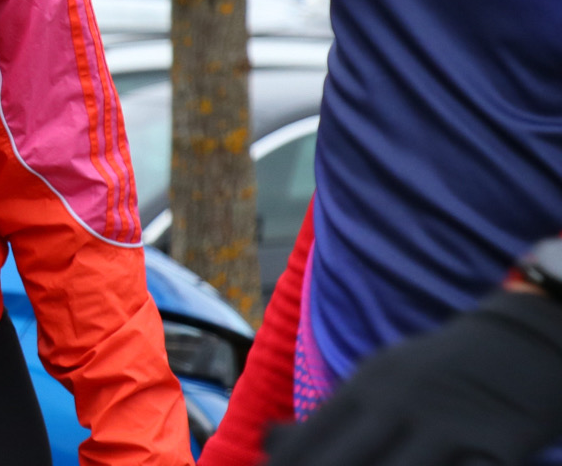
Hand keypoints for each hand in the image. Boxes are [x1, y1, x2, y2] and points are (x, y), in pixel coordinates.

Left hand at [265, 290, 561, 465]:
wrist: (522, 337)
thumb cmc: (440, 369)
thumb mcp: (380, 377)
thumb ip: (332, 416)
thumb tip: (268, 440)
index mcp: (365, 389)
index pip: (308, 440)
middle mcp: (397, 405)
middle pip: (340, 462)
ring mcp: (447, 425)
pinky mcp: (496, 445)